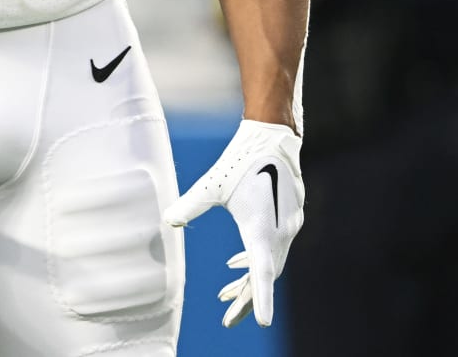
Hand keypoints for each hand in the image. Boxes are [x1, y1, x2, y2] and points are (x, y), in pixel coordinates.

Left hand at [164, 120, 303, 326]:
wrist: (272, 137)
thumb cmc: (241, 160)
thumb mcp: (212, 185)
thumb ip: (191, 204)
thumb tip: (169, 220)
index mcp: (262, 229)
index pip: (262, 274)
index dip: (261, 300)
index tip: (262, 321)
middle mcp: (280, 232)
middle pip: (266, 275)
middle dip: (247, 299)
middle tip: (227, 317)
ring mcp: (287, 225)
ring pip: (270, 262)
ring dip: (250, 280)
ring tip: (226, 294)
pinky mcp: (288, 217)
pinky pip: (274, 248)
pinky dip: (256, 261)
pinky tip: (235, 263)